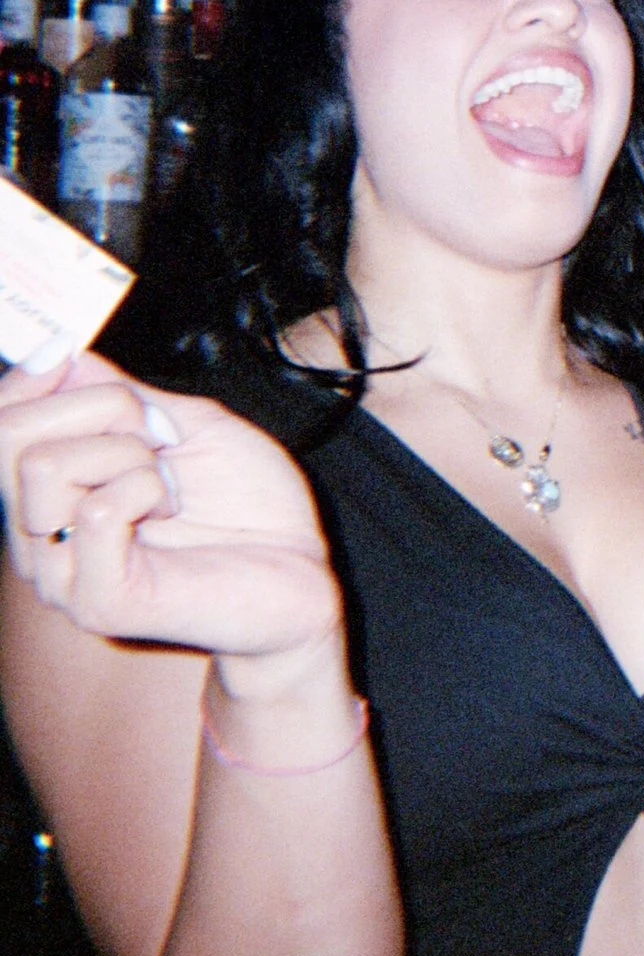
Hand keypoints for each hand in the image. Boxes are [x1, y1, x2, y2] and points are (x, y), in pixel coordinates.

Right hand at [0, 353, 342, 673]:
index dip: (30, 379)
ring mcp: (61, 574)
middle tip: (156, 437)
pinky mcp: (99, 601)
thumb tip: (60, 354)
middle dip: (97, 408)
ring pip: (47, 466)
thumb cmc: (250, 505)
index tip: (72, 359)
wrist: (302, 572)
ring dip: (129, 455)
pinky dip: (145, 491)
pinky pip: (96, 510)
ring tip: (168, 489)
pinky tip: (169, 513)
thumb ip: (119, 393)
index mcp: (50, 496)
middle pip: (9, 436)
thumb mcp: (186, 425)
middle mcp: (38, 537)